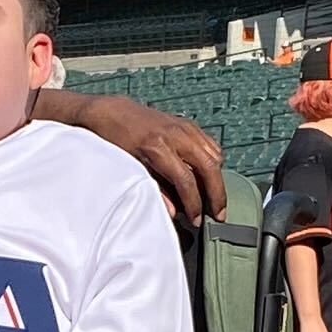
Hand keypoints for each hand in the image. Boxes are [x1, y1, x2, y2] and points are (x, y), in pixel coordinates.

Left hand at [46, 91, 223, 222]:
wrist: (112, 112)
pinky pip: (210, 145)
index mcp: (158, 147)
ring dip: (218, 181)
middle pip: (208, 167)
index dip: (194, 204)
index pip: (186, 180)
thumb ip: (154, 189)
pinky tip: (209, 178)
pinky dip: (214, 163)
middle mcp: (176, 135)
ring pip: (214, 156)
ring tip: (214, 201)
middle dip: (217, 195)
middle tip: (218, 215)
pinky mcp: (188, 124)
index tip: (196, 220)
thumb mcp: (130, 167)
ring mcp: (185, 127)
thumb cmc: (117, 140)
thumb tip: (173, 212)